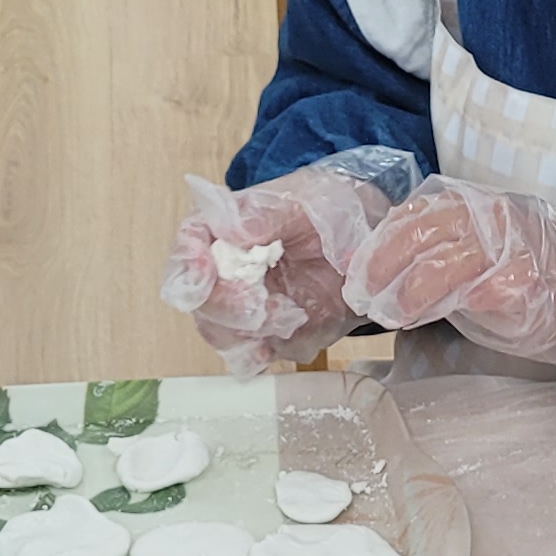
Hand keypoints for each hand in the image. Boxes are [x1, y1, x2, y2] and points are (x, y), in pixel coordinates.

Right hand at [160, 162, 394, 377]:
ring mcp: (244, 308)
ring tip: (295, 313)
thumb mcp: (305, 199)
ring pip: (226, 337)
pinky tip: (298, 329)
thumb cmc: (331, 208)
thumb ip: (264, 214)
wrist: (369, 238)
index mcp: (219, 231)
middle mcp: (223, 274)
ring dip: (258, 333)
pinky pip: (260, 356)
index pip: (187, 250)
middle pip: (201, 305)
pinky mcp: (270, 335)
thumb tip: (227, 228)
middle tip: (266, 303)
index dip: (188, 267)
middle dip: (232, 309)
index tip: (206, 276)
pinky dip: (279, 348)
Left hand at [340, 181, 555, 369]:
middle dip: (386, 269)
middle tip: (365, 300)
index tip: (351, 273)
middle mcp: (488, 217)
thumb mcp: (466, 250)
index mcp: (467, 205)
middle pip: (424, 234)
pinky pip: (492, 289)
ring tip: (393, 316)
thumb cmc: (516, 270)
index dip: (376, 245)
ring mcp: (511, 247)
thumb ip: (426, 252)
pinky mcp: (531, 280)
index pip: (412, 216)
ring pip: (450, 263)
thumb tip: (369, 270)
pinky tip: (447, 316)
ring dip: (414, 293)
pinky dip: (466, 301)